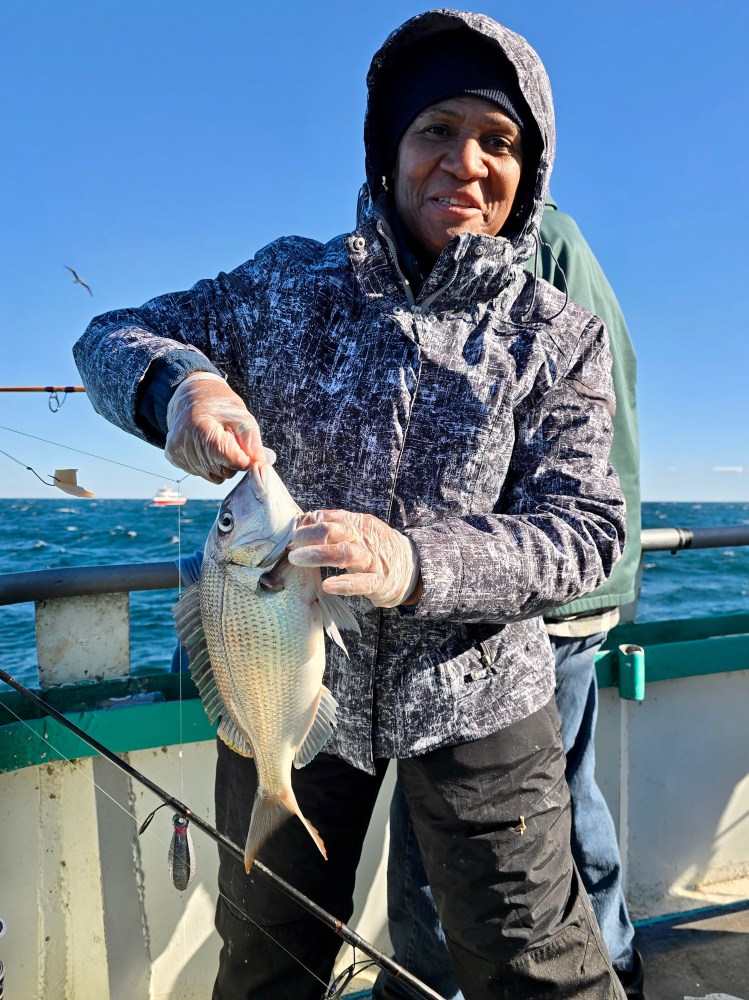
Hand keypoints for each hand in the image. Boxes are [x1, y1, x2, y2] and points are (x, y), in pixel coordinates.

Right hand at [165, 373, 264, 482]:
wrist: (190, 395)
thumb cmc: (219, 404)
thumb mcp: (241, 416)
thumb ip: (252, 441)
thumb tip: (260, 464)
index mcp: (202, 429)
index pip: (231, 460)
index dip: (244, 459)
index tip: (247, 451)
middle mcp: (185, 444)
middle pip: (223, 471)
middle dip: (232, 460)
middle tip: (230, 440)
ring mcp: (178, 452)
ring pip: (213, 475)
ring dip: (221, 464)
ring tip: (217, 442)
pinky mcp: (174, 457)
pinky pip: (201, 473)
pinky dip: (208, 463)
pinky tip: (205, 445)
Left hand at [287, 510, 420, 607]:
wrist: (412, 567)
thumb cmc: (375, 549)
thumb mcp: (357, 531)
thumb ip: (331, 526)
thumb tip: (300, 520)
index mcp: (357, 523)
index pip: (329, 517)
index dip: (307, 524)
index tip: (289, 533)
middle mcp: (363, 538)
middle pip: (334, 530)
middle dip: (308, 536)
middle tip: (289, 545)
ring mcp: (372, 560)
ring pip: (346, 553)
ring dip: (319, 555)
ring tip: (296, 559)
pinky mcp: (379, 581)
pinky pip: (362, 582)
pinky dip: (344, 583)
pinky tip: (328, 585)